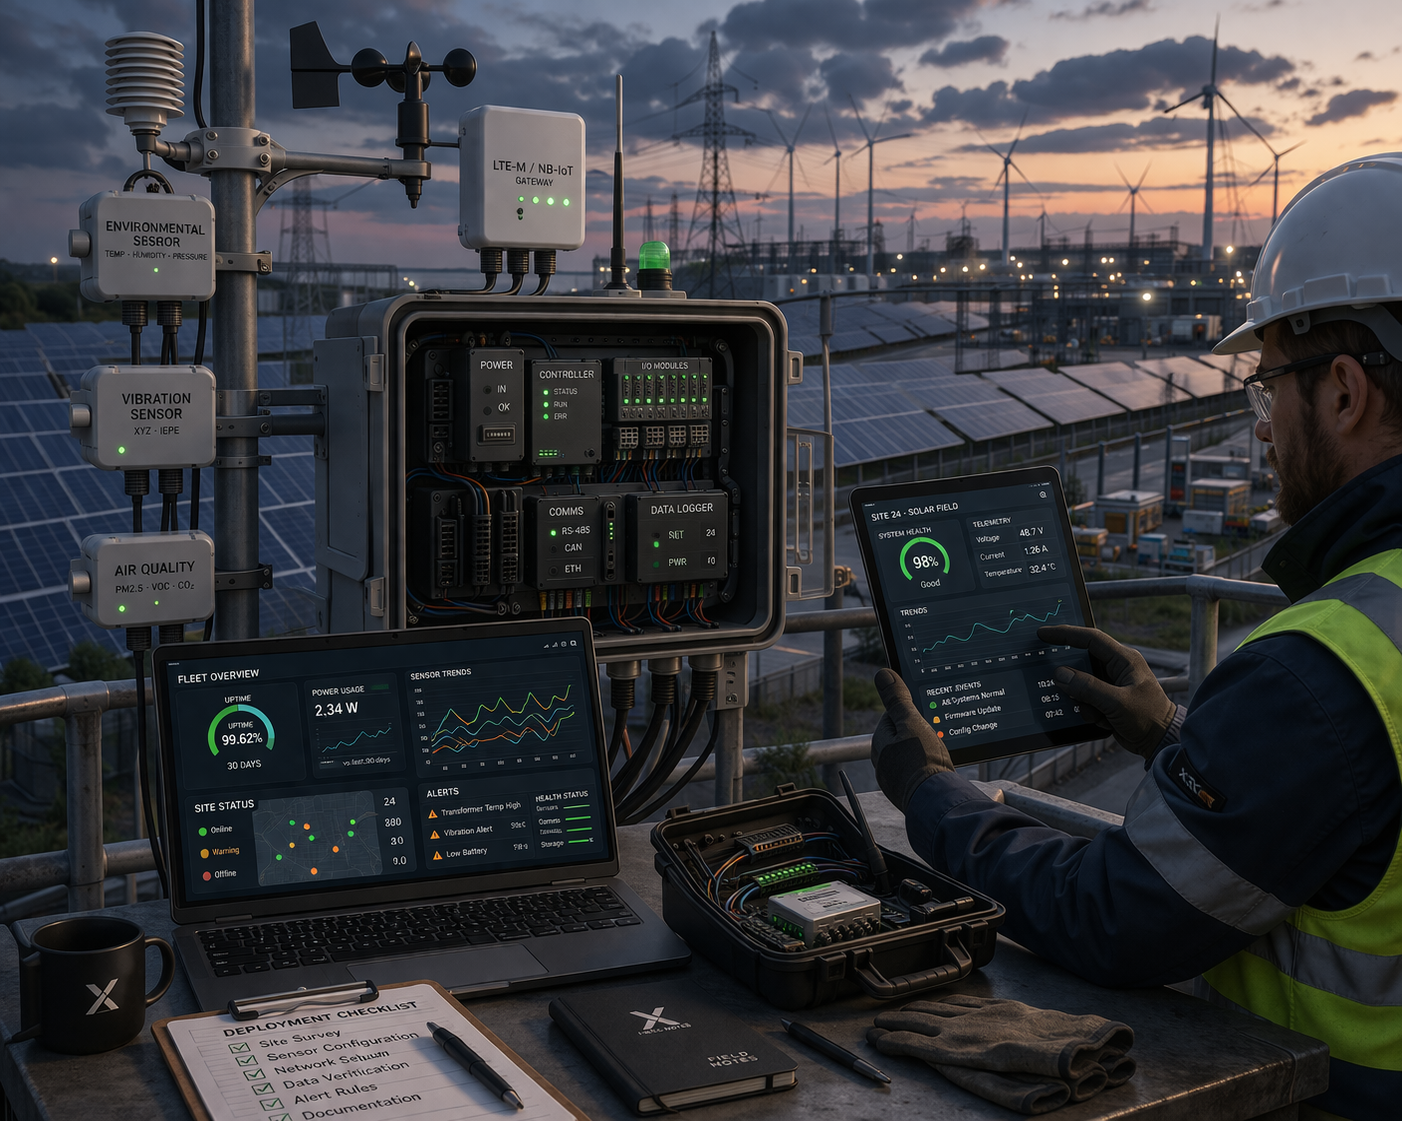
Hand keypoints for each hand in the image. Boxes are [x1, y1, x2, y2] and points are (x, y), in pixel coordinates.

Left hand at [871, 669, 953, 811]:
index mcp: (880, 741)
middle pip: (903, 737)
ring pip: (911, 756)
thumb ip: (897, 699)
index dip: (912, 714)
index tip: (926, 719)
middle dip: (919, 736)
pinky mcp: (906, 793)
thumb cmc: (923, 761)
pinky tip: (936, 772)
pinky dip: (927, 770)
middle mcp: (882, 762)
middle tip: (934, 740)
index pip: (894, 717)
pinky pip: (917, 774)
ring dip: (924, 754)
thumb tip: (883, 675)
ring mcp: (893, 779)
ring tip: (937, 758)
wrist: (936, 801)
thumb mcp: (911, 722)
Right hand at [1036, 625, 1176, 758]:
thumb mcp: (1116, 702)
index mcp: (1124, 660)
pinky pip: (1085, 700)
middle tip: (1055, 681)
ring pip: (1080, 685)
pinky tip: (1105, 721)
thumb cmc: (1149, 718)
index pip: (1090, 639)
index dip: (1065, 634)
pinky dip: (1089, 711)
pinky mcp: (1106, 699)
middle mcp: (1117, 668)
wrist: (1160, 742)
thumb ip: (1087, 688)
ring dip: (1083, 701)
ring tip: (1100, 714)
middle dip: (1072, 677)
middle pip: (1081, 662)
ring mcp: (1111, 684)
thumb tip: (1060, 675)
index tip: (1044, 634)